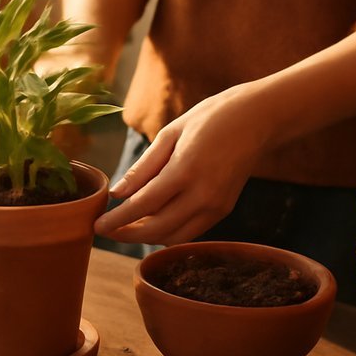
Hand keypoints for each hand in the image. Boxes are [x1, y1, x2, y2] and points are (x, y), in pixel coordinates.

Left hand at [93, 84, 267, 244]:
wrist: (257, 119)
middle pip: (157, 229)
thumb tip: (118, 193)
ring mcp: (217, 205)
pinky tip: (153, 221)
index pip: (143, 205)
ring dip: (147, 237)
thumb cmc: (210, 118)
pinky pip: (191, 231)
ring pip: (174, 236)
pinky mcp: (224, 210)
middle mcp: (203, 194)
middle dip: (127, 234)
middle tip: (106, 230)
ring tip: (126, 226)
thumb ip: (144, 167)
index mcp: (185, 170)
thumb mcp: (171, 133)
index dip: (117, 219)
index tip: (97, 225)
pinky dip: (169, 232)